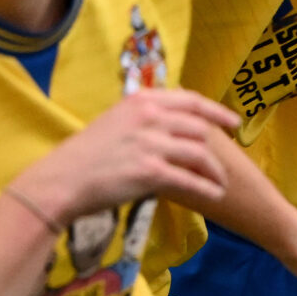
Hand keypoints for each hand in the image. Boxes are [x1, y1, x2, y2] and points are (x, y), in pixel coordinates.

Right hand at [12, 89, 240, 223]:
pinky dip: (207, 188)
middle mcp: (150, 117)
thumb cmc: (87, 154)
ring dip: (215, 171)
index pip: (191, 101)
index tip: (234, 122)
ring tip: (220, 183)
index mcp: (142, 100)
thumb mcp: (116, 120)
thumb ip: (145, 117)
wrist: (62, 180)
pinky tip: (214, 195)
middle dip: (216, 148)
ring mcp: (151, 144)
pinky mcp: (151, 172)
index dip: (218, 111)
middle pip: (200, 129)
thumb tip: (176, 121)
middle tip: (222, 163)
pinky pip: (191, 180)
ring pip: (200, 154)